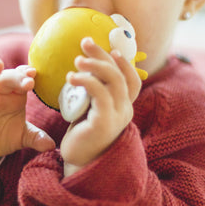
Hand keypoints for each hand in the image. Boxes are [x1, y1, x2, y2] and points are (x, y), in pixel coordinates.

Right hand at [0, 60, 54, 179]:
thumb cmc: (4, 133)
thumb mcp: (23, 136)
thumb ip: (36, 137)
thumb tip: (50, 145)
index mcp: (13, 95)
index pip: (19, 78)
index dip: (26, 74)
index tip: (34, 73)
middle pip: (5, 77)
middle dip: (16, 76)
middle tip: (28, 79)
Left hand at [61, 38, 141, 176]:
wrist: (79, 164)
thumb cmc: (82, 136)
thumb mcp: (90, 111)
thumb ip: (93, 95)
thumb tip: (84, 70)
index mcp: (123, 107)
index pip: (132, 81)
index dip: (125, 63)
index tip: (111, 49)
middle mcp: (124, 110)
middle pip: (120, 75)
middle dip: (104, 55)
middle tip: (85, 42)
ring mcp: (117, 116)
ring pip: (113, 81)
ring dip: (95, 66)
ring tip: (77, 59)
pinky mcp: (104, 122)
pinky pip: (100, 95)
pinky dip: (87, 81)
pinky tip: (71, 77)